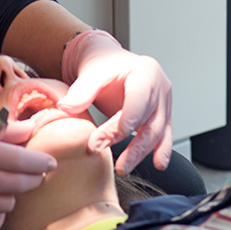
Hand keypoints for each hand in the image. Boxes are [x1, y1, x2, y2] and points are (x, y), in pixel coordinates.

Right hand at [0, 117, 55, 229]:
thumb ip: (0, 129)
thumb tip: (29, 127)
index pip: (21, 159)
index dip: (40, 161)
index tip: (50, 162)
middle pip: (20, 183)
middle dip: (32, 178)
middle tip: (31, 172)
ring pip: (8, 203)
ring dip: (11, 194)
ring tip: (2, 183)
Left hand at [55, 31, 172, 173]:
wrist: (110, 61)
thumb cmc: (103, 65)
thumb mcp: (91, 74)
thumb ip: (80, 92)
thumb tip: (64, 108)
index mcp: (145, 72)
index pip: (138, 100)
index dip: (123, 122)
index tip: (102, 140)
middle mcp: (160, 87)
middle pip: (149, 120)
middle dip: (131, 144)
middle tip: (112, 161)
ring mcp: (164, 102)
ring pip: (157, 131)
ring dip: (141, 152)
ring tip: (123, 168)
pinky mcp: (162, 115)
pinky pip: (165, 134)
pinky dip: (161, 150)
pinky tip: (158, 164)